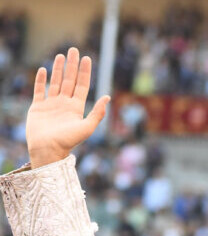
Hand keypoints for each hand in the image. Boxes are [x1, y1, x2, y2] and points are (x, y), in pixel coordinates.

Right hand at [27, 48, 109, 167]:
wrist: (48, 150)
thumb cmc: (68, 141)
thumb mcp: (87, 127)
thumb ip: (97, 113)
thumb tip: (108, 96)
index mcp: (76, 108)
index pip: (82, 85)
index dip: (84, 72)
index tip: (87, 58)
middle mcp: (64, 104)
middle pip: (69, 80)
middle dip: (72, 65)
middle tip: (74, 50)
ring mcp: (51, 105)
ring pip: (55, 83)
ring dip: (58, 69)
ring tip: (61, 56)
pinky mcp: (37, 107)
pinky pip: (40, 91)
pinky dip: (41, 80)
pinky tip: (44, 70)